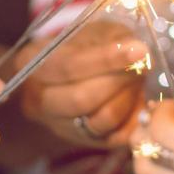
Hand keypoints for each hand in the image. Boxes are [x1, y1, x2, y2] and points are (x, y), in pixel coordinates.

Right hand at [17, 20, 148, 146]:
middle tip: (142, 65)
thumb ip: (113, 41)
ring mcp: (59, 126)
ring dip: (128, 97)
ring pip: (102, 119)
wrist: (81, 71)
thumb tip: (138, 52)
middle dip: (119, 81)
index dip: (106, 59)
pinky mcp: (85, 142)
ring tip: (137, 78)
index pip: (69, 66)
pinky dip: (133, 114)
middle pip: (81, 99)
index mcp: (30, 63)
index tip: (140, 50)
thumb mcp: (95, 31)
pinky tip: (136, 96)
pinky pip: (118, 135)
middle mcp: (37, 100)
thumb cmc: (89, 45)